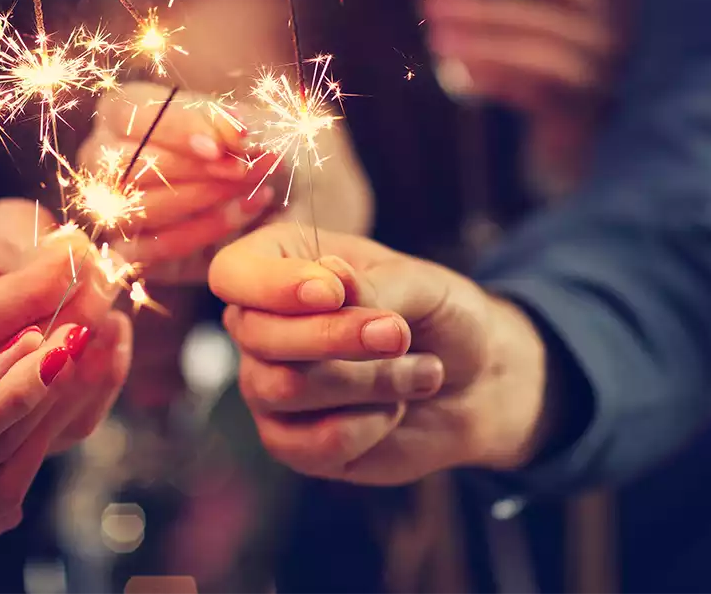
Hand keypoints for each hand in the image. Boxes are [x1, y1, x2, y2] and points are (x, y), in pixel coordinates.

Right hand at [81, 82, 279, 280]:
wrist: (211, 171)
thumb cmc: (209, 134)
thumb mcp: (216, 115)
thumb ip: (223, 121)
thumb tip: (236, 132)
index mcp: (117, 111)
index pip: (134, 115)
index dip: (181, 129)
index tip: (225, 141)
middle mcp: (98, 156)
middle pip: (135, 165)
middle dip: (197, 169)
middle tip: (245, 167)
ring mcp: (106, 203)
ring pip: (146, 206)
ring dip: (207, 197)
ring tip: (253, 185)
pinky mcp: (124, 244)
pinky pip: (161, 244)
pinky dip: (209, 228)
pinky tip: (247, 208)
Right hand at [209, 224, 557, 484]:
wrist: (477, 382)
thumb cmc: (439, 317)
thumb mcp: (422, 285)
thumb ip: (374, 285)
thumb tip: (330, 276)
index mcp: (278, 266)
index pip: (233, 272)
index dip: (273, 286)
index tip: (332, 293)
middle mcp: (260, 324)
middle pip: (256, 335)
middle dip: (334, 336)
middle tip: (397, 334)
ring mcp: (268, 385)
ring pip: (284, 387)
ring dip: (367, 381)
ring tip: (421, 371)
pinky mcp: (291, 442)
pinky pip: (310, 444)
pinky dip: (368, 427)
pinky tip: (395, 409)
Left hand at [424, 0, 619, 191]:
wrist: (583, 166)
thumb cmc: (553, 104)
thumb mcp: (530, 62)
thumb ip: (505, 35)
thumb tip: (447, 9)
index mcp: (601, 20)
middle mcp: (611, 44)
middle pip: (543, 15)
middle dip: (483, 7)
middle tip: (432, 5)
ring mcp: (601, 80)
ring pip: (541, 51)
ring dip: (484, 41)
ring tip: (436, 39)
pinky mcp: (584, 117)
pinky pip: (537, 92)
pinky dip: (498, 79)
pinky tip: (464, 77)